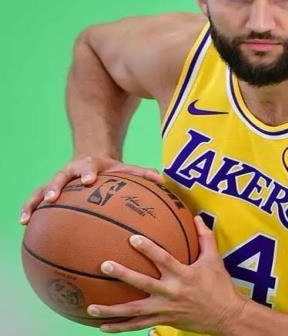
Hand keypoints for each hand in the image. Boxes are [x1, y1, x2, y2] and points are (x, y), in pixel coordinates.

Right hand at [20, 156, 163, 223]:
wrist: (92, 162)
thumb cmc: (113, 172)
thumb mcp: (127, 171)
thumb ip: (144, 174)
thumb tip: (163, 180)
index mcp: (91, 165)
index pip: (89, 166)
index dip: (88, 172)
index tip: (89, 180)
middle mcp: (71, 172)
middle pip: (60, 176)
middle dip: (55, 186)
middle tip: (53, 198)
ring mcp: (58, 182)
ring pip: (41, 189)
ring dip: (35, 201)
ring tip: (27, 217)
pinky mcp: (49, 192)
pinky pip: (35, 201)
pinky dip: (29, 210)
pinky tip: (23, 224)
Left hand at [87, 216, 246, 333]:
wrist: (225, 316)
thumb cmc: (220, 285)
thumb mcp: (215, 259)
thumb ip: (205, 237)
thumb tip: (197, 217)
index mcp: (184, 275)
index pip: (163, 259)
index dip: (148, 249)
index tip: (132, 238)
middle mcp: (172, 292)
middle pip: (143, 284)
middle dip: (123, 274)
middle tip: (104, 265)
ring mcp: (165, 309)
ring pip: (134, 311)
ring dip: (112, 310)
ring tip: (90, 306)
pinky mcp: (163, 321)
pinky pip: (138, 326)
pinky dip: (120, 327)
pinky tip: (102, 326)